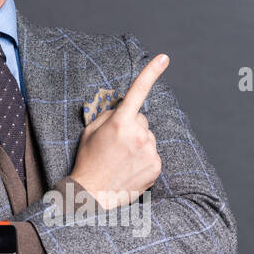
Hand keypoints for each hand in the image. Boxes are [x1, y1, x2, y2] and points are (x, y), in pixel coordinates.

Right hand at [70, 53, 167, 208]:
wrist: (93, 195)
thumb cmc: (89, 161)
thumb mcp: (90, 131)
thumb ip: (109, 114)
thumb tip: (125, 107)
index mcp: (119, 122)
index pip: (138, 92)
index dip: (151, 72)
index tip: (164, 58)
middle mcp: (138, 134)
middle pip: (141, 120)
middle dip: (131, 127)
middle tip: (115, 146)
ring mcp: (149, 150)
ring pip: (148, 138)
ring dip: (138, 144)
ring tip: (122, 160)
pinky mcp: (156, 165)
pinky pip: (153, 154)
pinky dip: (144, 159)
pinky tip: (130, 169)